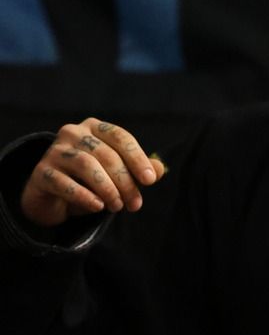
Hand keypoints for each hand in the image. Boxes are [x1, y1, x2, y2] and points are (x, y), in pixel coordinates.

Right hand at [21, 119, 164, 227]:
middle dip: (125, 182)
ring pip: (86, 165)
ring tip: (117, 207)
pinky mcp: (42, 172)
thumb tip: (160, 169)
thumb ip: (138, 170)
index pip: (120, 137)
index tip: (150, 181)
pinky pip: (65, 183)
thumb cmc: (89, 180)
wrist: (52, 196)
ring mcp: (54, 151)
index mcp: (94, 127)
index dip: (137, 158)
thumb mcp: (116, 175)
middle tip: (135, 204)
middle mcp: (72, 133)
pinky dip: (84, 196)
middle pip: (106, 154)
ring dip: (107, 189)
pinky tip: (98, 207)